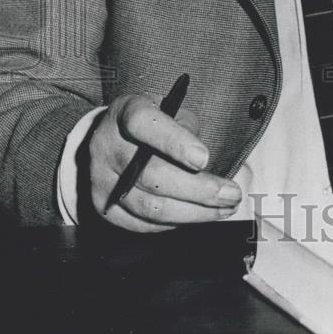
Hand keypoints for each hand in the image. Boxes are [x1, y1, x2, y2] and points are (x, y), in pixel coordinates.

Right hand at [85, 94, 241, 230]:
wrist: (112, 139)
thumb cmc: (152, 124)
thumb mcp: (169, 109)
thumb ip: (185, 127)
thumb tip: (202, 163)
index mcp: (126, 112)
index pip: (144, 124)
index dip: (174, 142)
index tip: (204, 159)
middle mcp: (107, 146)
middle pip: (151, 176)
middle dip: (198, 190)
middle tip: (231, 195)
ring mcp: (102, 180)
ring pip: (150, 207)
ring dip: (194, 213)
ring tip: (224, 209)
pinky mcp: (104, 208)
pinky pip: (144, 224)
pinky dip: (175, 222)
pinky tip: (197, 215)